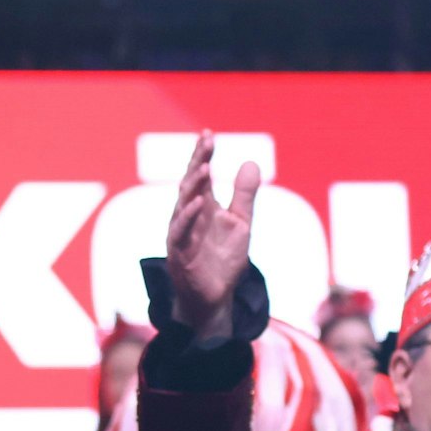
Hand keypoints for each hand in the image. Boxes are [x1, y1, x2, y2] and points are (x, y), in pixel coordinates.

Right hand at [165, 131, 260, 340]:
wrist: (216, 297)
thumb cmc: (223, 260)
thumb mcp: (241, 223)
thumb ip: (244, 195)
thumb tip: (250, 162)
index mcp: (202, 207)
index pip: (200, 175)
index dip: (203, 154)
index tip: (208, 134)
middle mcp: (188, 216)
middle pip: (191, 184)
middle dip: (198, 162)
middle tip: (207, 142)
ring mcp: (182, 234)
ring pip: (183, 204)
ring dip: (193, 185)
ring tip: (205, 166)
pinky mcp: (180, 253)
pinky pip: (181, 232)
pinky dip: (188, 217)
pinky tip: (198, 203)